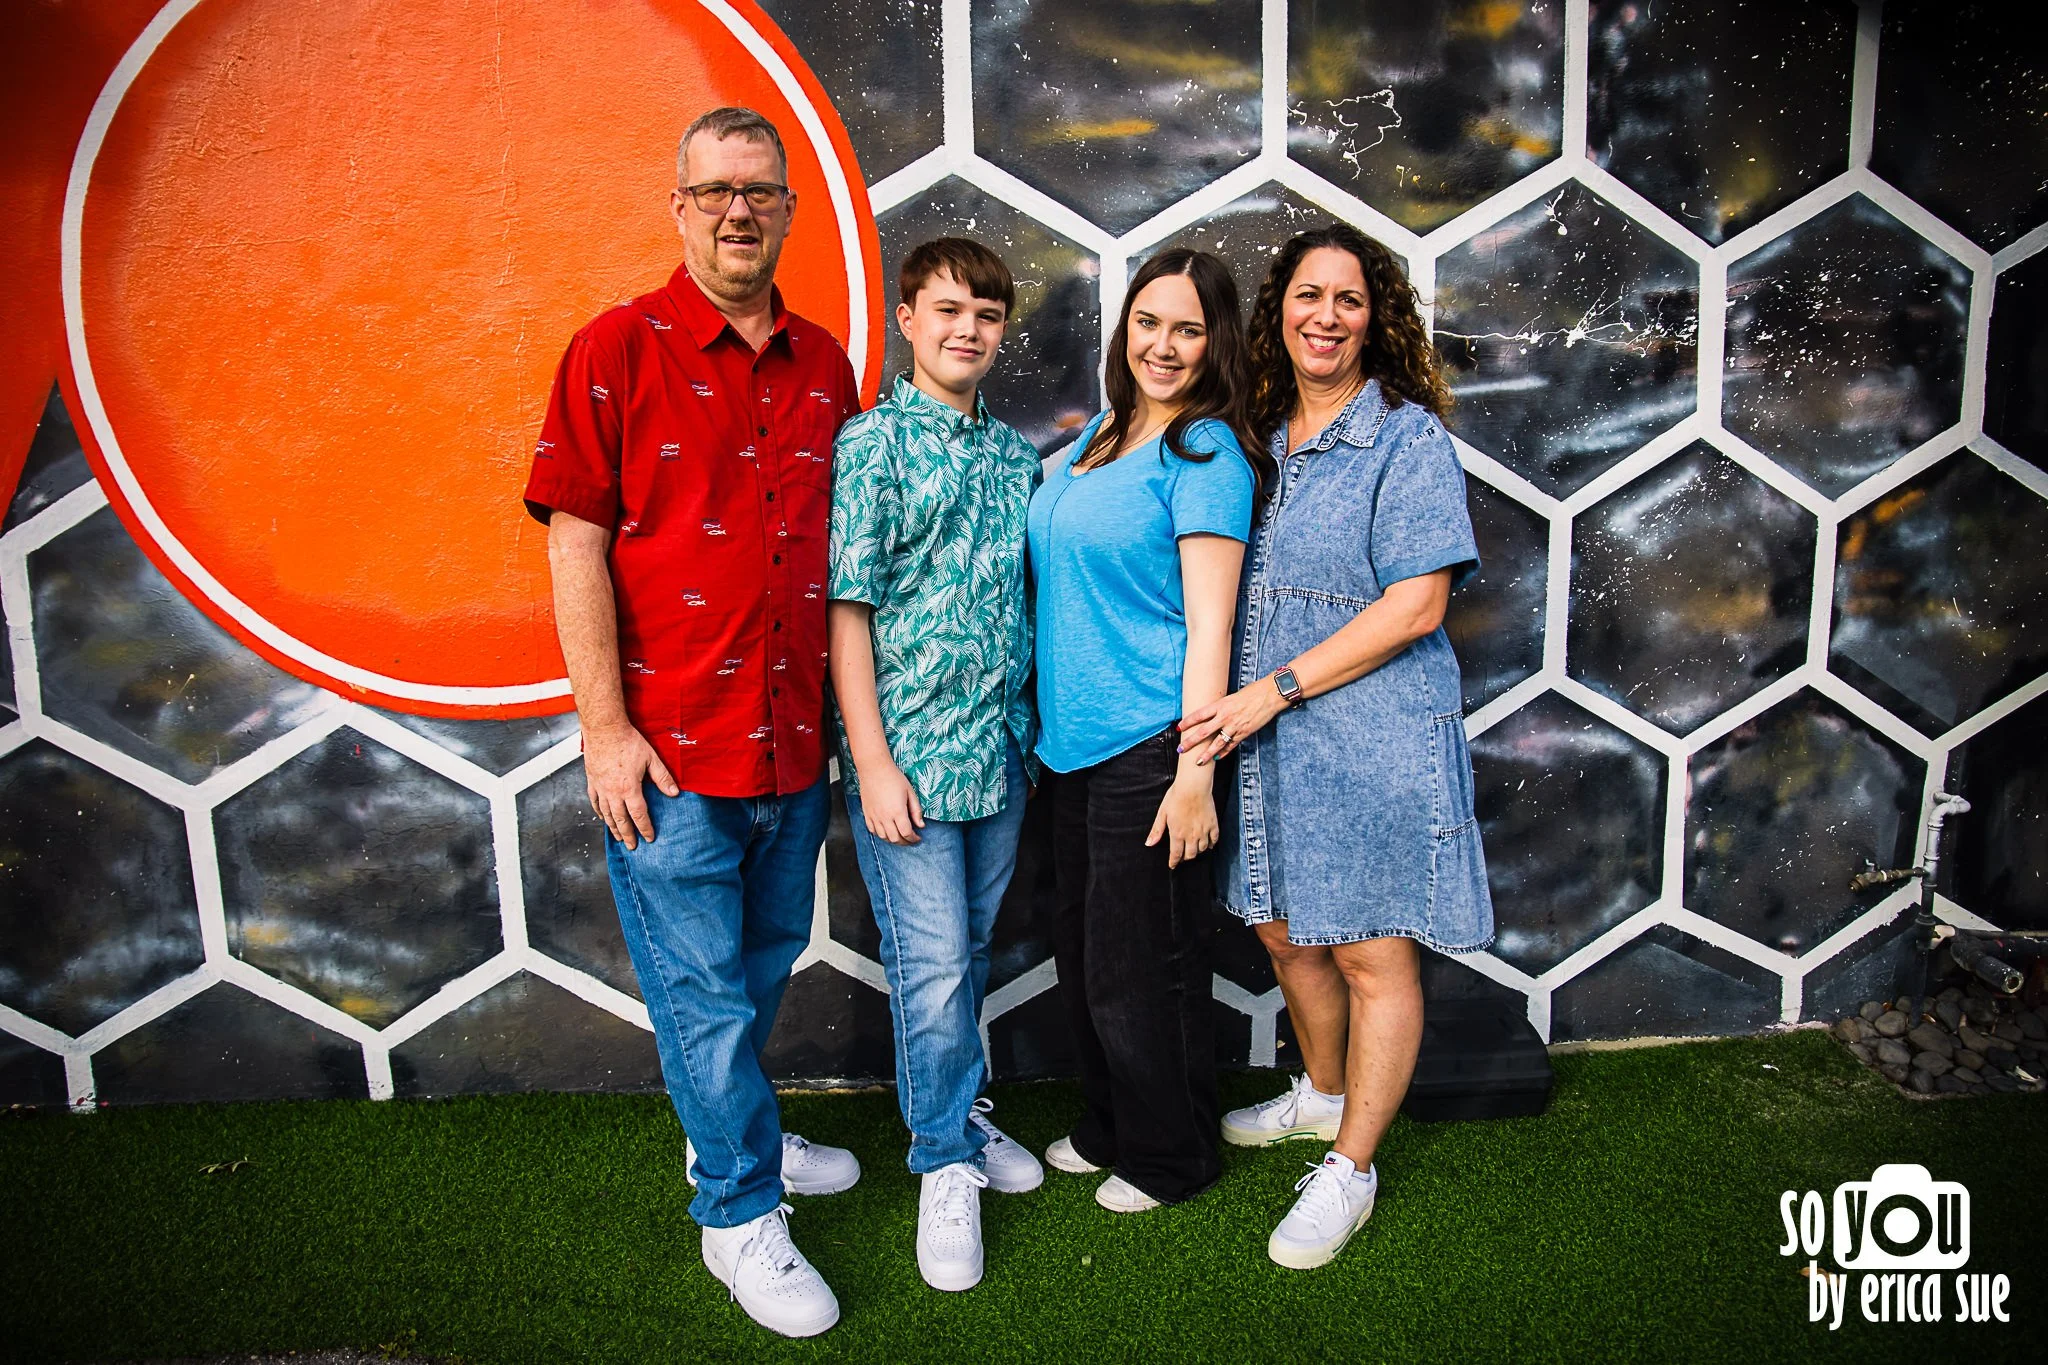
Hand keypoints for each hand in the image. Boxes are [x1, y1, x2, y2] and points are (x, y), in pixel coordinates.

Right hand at [583, 721, 679, 849]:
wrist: (604, 729)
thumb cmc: (628, 741)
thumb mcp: (651, 758)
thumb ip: (663, 778)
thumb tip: (675, 793)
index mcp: (630, 789)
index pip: (639, 815)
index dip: (645, 828)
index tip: (649, 838)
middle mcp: (613, 792)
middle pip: (621, 820)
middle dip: (628, 835)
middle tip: (632, 846)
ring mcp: (600, 787)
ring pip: (607, 814)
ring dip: (613, 827)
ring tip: (618, 837)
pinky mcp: (592, 780)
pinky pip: (594, 801)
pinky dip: (599, 812)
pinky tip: (602, 817)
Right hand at [858, 759, 924, 844]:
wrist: (874, 769)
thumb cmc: (893, 778)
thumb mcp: (910, 793)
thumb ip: (916, 811)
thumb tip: (921, 825)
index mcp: (897, 812)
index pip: (907, 833)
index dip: (914, 839)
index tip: (918, 838)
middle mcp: (885, 817)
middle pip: (895, 839)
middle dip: (905, 842)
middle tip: (910, 839)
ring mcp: (874, 816)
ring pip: (884, 837)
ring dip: (893, 840)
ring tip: (900, 836)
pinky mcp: (867, 814)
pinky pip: (873, 831)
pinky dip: (881, 835)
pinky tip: (887, 831)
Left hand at [1147, 773, 1218, 867]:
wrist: (1193, 786)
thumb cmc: (1176, 797)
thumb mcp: (1162, 813)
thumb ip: (1157, 830)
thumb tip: (1149, 843)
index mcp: (1177, 834)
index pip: (1176, 854)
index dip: (1174, 862)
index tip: (1173, 865)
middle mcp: (1191, 836)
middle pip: (1190, 854)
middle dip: (1185, 857)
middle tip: (1182, 856)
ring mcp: (1203, 831)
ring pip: (1202, 849)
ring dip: (1197, 851)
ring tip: (1194, 849)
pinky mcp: (1213, 825)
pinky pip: (1214, 840)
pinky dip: (1211, 844)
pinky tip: (1208, 844)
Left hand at [1179, 676, 1289, 765]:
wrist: (1269, 695)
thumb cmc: (1252, 692)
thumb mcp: (1232, 696)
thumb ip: (1222, 706)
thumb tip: (1213, 714)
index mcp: (1220, 705)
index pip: (1199, 715)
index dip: (1188, 722)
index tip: (1179, 728)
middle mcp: (1225, 716)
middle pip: (1204, 732)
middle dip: (1191, 742)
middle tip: (1181, 749)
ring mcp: (1235, 726)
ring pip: (1217, 743)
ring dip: (1206, 754)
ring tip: (1198, 762)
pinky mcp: (1244, 733)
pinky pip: (1231, 745)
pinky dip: (1223, 753)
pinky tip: (1217, 758)